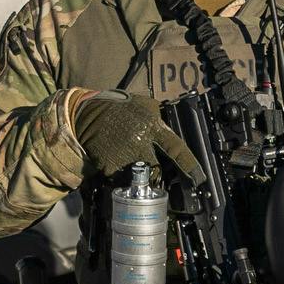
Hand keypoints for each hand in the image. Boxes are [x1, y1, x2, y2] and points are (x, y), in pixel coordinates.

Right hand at [76, 89, 200, 180]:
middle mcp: (141, 143)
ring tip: (128, 160)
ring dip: (137, 174)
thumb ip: (158, 118)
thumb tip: (169, 130)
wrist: (86, 113)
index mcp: (153, 127)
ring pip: (139, 176)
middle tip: (147, 164)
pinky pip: (121, 178)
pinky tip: (115, 160)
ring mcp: (126, 156)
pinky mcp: (110, 166)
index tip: (198, 178)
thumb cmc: (117, 108)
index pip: (176, 149)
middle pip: (158, 169)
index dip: (189, 165)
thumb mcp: (144, 105)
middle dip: (155, 171)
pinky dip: (119, 174)